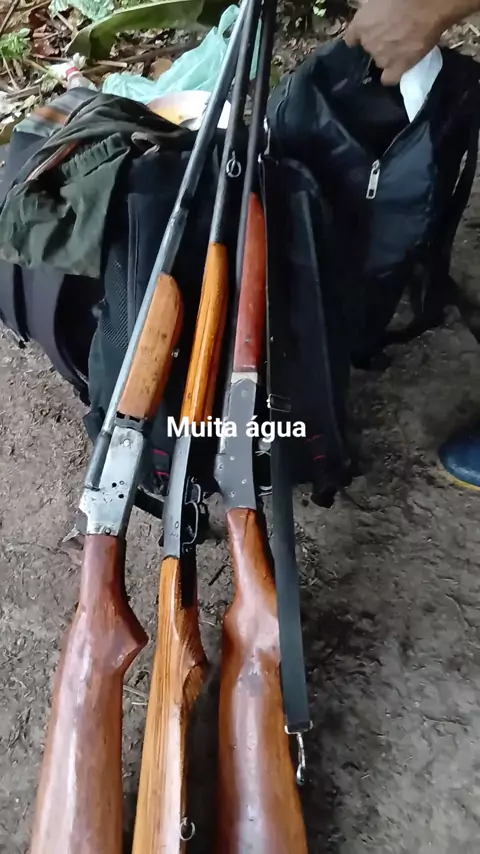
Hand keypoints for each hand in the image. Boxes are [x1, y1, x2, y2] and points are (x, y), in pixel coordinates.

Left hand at [344, 0, 473, 84]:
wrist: (427, 5)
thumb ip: (374, 11)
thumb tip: (378, 15)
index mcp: (360, 23)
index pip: (351, 37)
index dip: (359, 36)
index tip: (366, 34)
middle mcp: (368, 43)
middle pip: (369, 49)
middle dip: (377, 43)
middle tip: (393, 33)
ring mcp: (382, 57)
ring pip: (380, 61)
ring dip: (388, 56)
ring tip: (402, 46)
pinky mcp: (397, 67)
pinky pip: (389, 78)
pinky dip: (392, 75)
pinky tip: (398, 68)